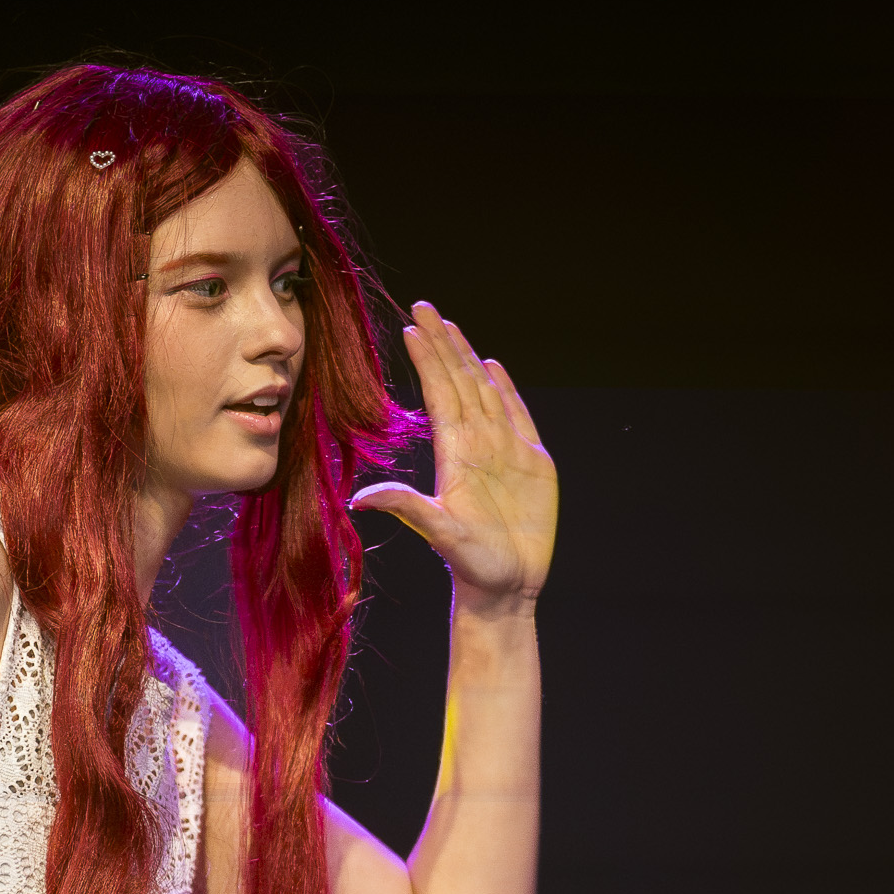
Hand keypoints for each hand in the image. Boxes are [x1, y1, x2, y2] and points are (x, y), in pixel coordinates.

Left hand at [351, 302, 556, 613]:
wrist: (505, 587)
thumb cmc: (471, 566)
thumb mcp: (438, 533)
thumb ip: (406, 508)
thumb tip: (360, 498)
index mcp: (456, 455)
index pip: (439, 394)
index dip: (428, 360)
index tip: (411, 327)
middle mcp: (478, 445)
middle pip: (458, 382)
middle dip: (442, 344)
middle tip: (423, 306)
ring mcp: (505, 450)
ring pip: (484, 392)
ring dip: (467, 358)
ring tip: (452, 326)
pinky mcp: (532, 462)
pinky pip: (517, 416)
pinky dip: (506, 390)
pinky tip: (493, 367)